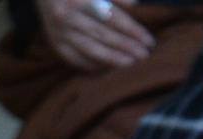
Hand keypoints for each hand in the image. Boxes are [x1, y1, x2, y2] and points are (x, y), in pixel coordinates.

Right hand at [38, 0, 152, 71]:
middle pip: (103, 36)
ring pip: (89, 50)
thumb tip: (135, 4)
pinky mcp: (54, 42)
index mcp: (80, 1)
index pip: (113, 18)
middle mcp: (69, 18)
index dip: (133, 30)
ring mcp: (60, 33)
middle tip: (143, 56)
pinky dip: (89, 64)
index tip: (148, 41)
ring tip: (129, 64)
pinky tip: (105, 68)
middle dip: (126, 47)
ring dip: (111, 59)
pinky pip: (73, 58)